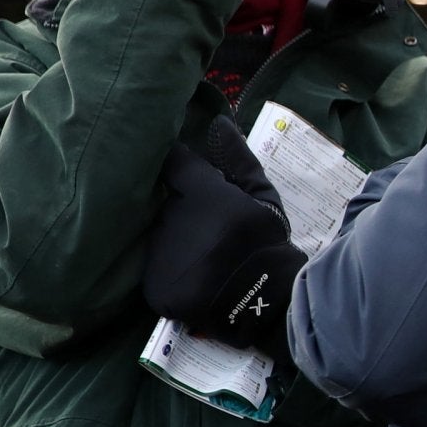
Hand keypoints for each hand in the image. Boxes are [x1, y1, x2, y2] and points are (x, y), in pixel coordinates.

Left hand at [142, 130, 302, 355]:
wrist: (271, 303)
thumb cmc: (267, 244)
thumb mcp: (262, 198)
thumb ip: (239, 161)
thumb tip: (219, 122)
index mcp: (203, 193)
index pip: (173, 163)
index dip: (176, 167)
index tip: (183, 173)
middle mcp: (175, 220)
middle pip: (162, 203)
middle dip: (177, 208)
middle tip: (204, 227)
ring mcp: (162, 256)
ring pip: (158, 237)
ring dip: (172, 241)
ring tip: (200, 255)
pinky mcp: (155, 288)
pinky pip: (155, 270)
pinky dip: (169, 271)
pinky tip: (192, 276)